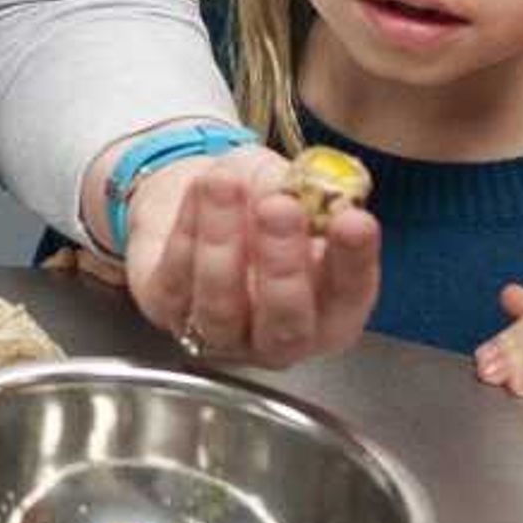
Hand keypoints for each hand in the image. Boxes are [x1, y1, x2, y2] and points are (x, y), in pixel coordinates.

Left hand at [111, 148, 379, 367]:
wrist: (209, 194)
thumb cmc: (264, 199)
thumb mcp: (295, 185)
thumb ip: (306, 193)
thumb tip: (310, 193)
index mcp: (329, 313)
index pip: (350, 297)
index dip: (354, 262)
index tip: (354, 221)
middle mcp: (278, 338)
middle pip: (286, 323)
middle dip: (283, 264)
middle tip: (280, 208)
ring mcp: (222, 333)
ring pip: (222, 305)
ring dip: (223, 241)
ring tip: (227, 185)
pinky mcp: (168, 310)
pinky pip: (176, 277)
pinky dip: (187, 229)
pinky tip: (200, 193)